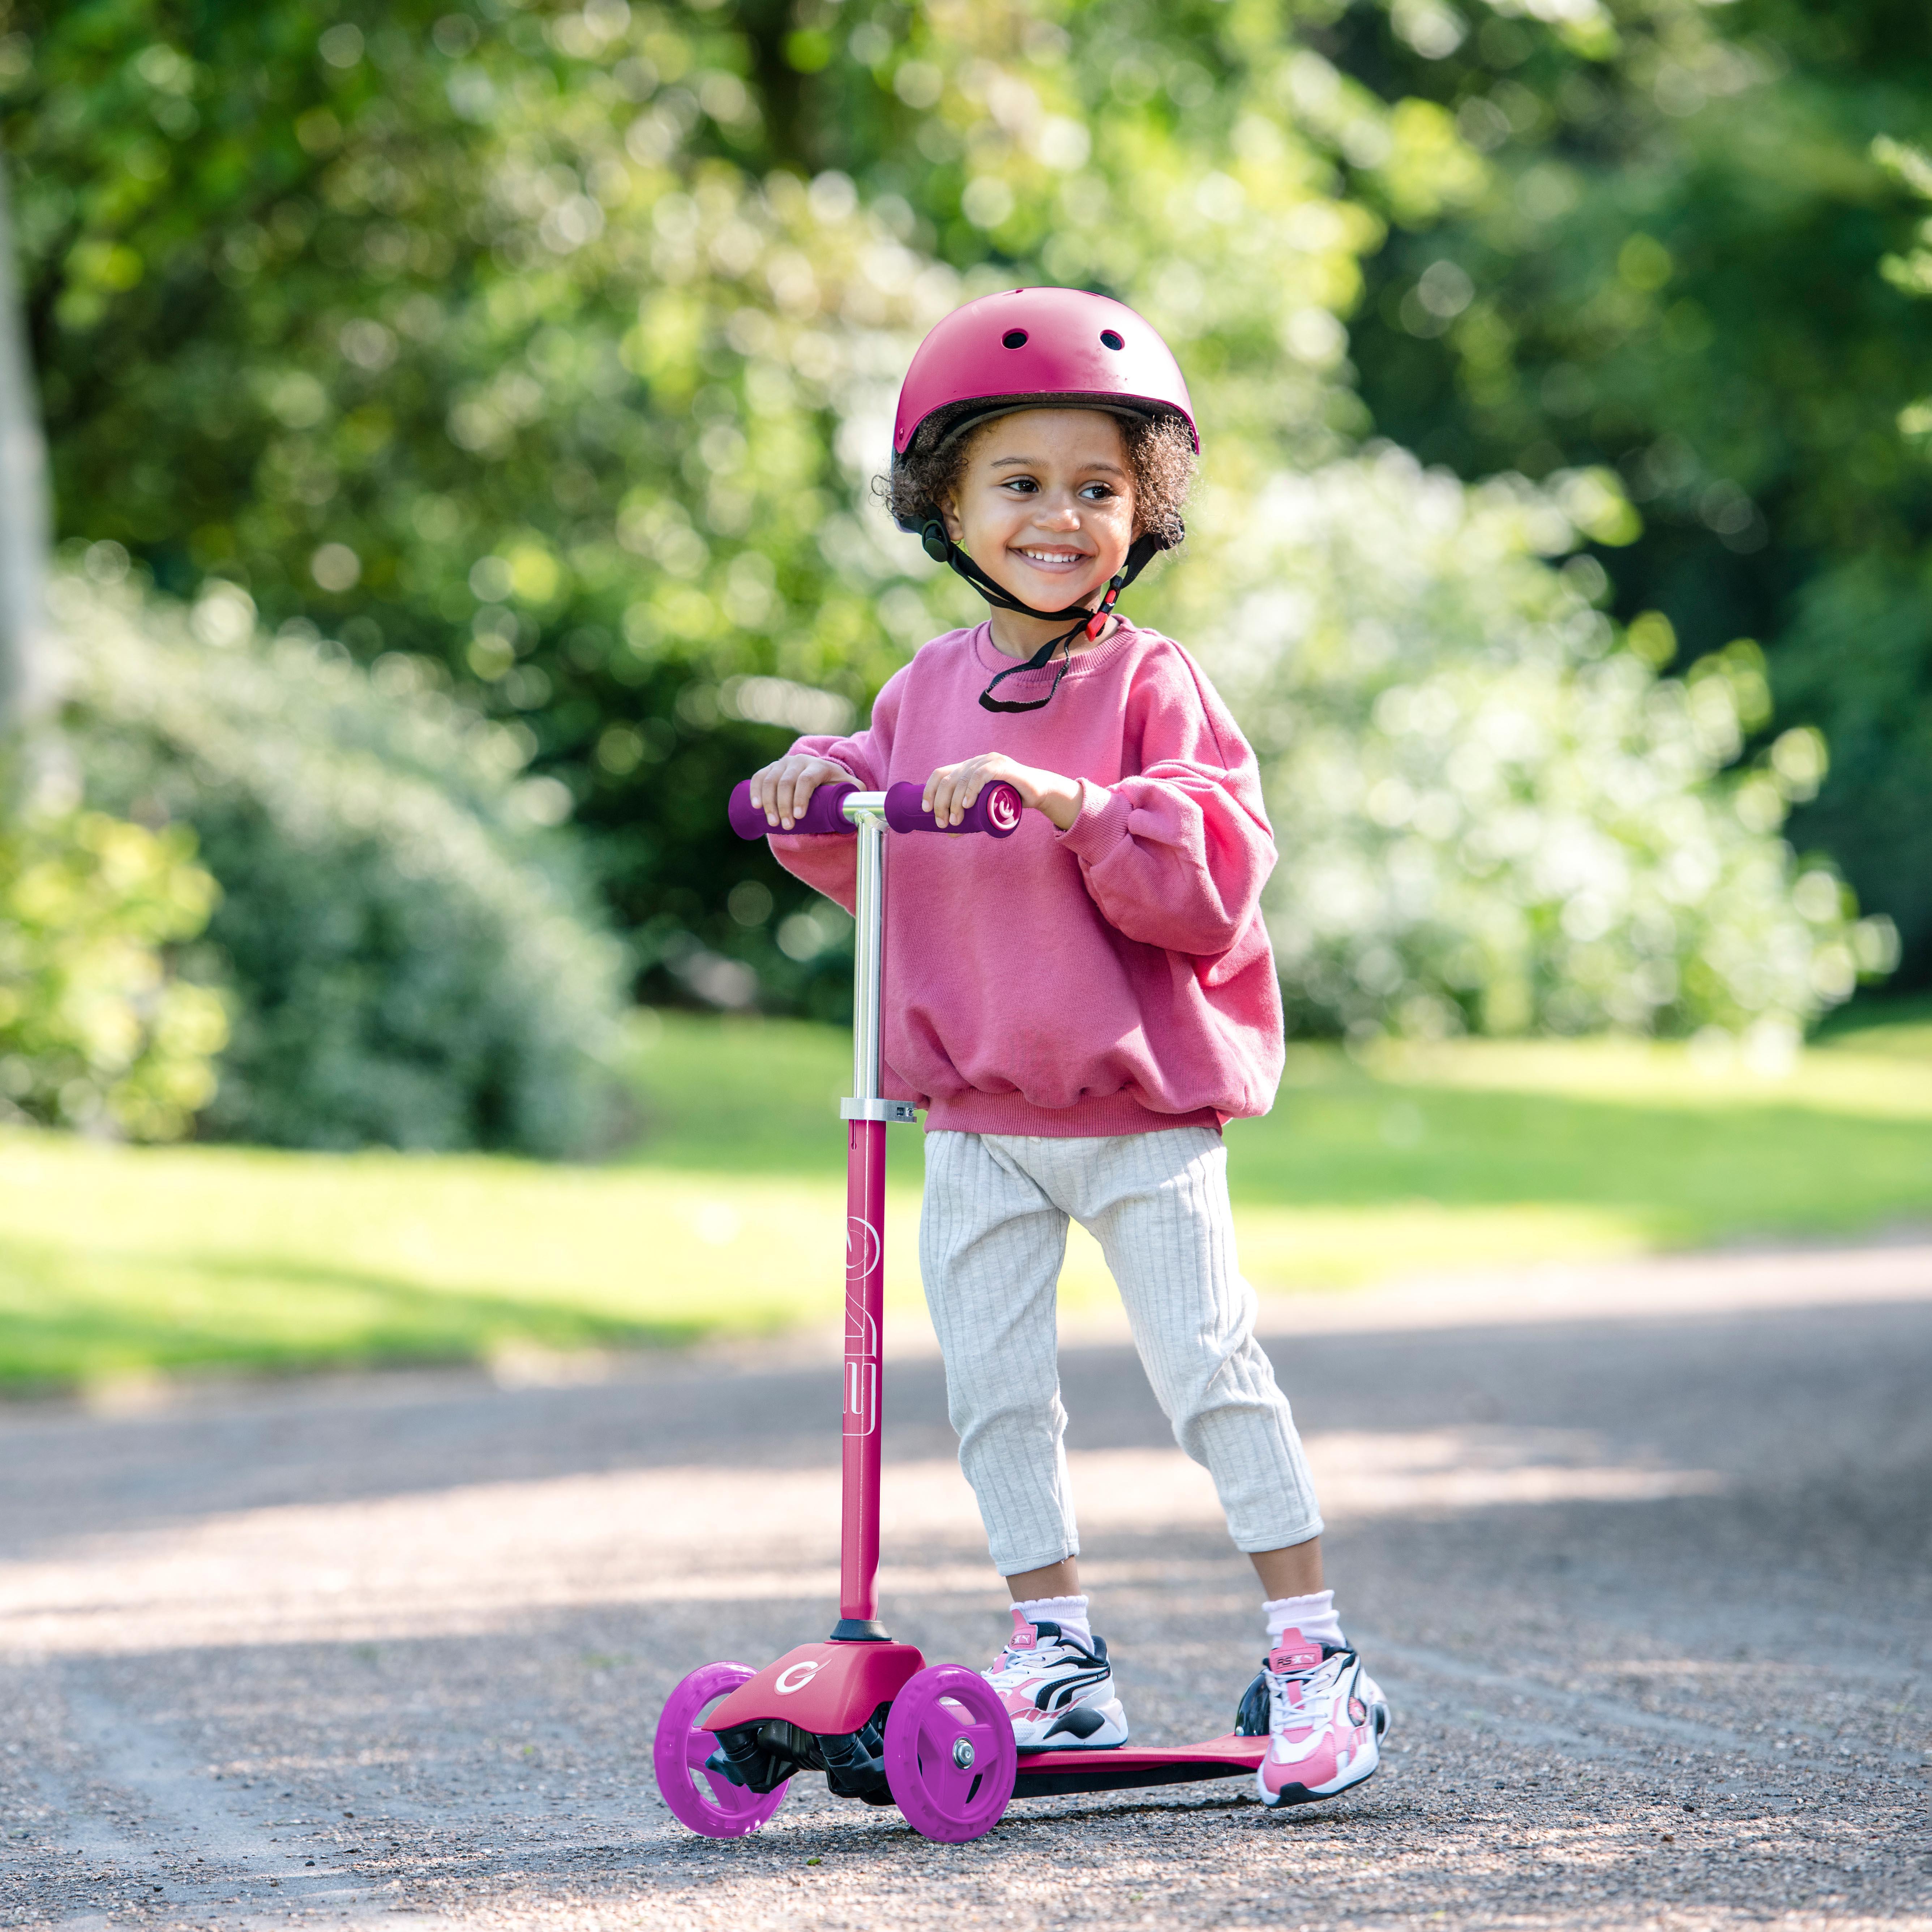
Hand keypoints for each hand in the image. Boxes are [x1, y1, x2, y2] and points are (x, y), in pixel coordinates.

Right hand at [747, 754, 851, 829]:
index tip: (798, 817)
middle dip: (783, 806)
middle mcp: (799, 761)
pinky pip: (759, 777)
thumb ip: (857, 794)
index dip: (800, 797)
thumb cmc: (834, 784)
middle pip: (786, 782)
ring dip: (768, 802)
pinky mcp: (771, 768)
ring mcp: (783, 763)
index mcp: (818, 765)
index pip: (806, 779)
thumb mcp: (847, 787)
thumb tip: (864, 806)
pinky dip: (755, 791)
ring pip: (770, 780)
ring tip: (771, 823)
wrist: (819, 771)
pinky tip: (754, 806)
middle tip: (785, 826)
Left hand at [922, 753, 1082, 830]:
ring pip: (963, 779)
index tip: (925, 809)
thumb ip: (969, 818)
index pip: (941, 774)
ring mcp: (989, 761)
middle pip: (949, 778)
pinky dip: (971, 789)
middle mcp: (976, 761)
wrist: (1039, 793)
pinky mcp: (1003, 767)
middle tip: (943, 823)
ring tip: (955, 820)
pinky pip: (982, 775)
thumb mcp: (985, 808)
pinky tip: (967, 804)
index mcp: (968, 768)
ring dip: (955, 802)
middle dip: (941, 802)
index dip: (929, 790)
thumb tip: (949, 833)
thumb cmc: (1011, 801)